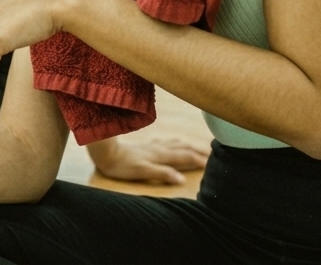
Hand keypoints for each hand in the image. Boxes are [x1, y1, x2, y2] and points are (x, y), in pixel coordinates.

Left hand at [88, 136, 209, 185]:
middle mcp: (159, 148)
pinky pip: (166, 142)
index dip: (200, 160)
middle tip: (214, 153)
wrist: (105, 151)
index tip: (215, 162)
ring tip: (198, 147)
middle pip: (184, 147)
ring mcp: (152, 145)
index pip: (186, 156)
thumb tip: (181, 179)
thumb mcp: (142, 171)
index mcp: (161, 155)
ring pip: (176, 143)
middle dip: (199, 150)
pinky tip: (172, 142)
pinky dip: (175, 142)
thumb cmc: (122, 165)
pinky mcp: (145, 145)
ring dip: (189, 145)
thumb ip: (162, 174)